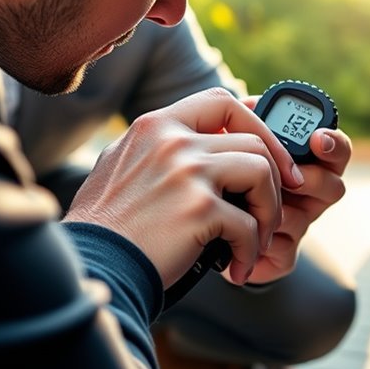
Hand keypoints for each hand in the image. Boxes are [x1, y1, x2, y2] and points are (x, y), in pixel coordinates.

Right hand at [62, 88, 303, 285]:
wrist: (95, 265)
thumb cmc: (108, 226)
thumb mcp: (124, 165)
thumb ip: (161, 148)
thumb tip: (204, 143)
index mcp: (156, 125)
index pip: (222, 102)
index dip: (256, 123)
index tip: (271, 152)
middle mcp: (172, 140)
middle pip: (252, 140)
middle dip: (274, 176)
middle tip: (272, 208)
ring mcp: (187, 172)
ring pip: (261, 173)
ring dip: (269, 211)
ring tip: (258, 239)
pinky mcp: (198, 209)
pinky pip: (249, 224)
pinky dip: (251, 249)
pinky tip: (239, 266)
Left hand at [238, 96, 352, 283]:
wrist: (198, 224)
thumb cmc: (222, 176)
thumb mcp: (233, 144)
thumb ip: (247, 121)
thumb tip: (250, 102)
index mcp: (303, 162)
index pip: (336, 149)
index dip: (333, 143)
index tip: (318, 138)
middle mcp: (309, 195)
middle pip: (334, 186)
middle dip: (312, 179)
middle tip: (290, 178)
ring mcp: (299, 226)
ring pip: (303, 217)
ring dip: (274, 207)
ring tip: (241, 202)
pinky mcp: (283, 256)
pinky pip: (284, 249)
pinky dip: (259, 238)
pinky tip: (235, 231)